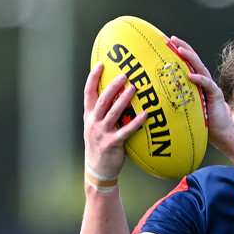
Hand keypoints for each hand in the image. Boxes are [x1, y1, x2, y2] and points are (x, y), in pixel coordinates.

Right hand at [83, 63, 147, 178]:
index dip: (93, 78)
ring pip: (113, 112)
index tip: (100, 64)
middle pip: (103, 100)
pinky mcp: (112, 143)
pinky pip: (126, 130)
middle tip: (124, 75)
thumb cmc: (100, 146)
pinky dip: (136, 122)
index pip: (88, 93)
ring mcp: (102, 133)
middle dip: (113, 86)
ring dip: (124, 100)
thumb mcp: (94, 127)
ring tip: (134, 88)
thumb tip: (114, 97)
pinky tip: (145, 114)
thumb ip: (101, 113)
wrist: (98, 169)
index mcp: (89, 116)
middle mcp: (93, 122)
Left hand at [169, 36, 233, 154]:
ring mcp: (210, 87)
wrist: (221, 133)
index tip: (165, 43)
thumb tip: (155, 101)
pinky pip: (207, 85)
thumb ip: (175, 103)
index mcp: (196, 83)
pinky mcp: (216, 95)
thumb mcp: (185, 110)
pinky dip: (199, 79)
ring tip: (180, 50)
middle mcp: (203, 81)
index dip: (178, 52)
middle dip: (182, 47)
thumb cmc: (202, 123)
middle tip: (171, 39)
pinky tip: (191, 75)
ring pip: (200, 68)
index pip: (187, 63)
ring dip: (190, 58)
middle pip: (193, 60)